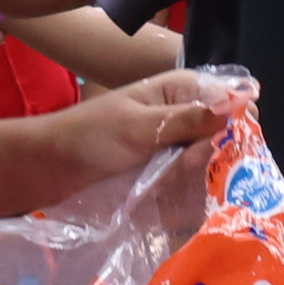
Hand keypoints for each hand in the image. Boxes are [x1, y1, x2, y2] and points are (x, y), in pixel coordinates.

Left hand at [0, 76, 221, 204]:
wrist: (48, 167)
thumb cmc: (90, 139)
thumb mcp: (141, 128)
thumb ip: (188, 120)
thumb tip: (236, 106)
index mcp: (175, 90)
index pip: (225, 98)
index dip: (235, 122)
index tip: (231, 147)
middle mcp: (177, 112)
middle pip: (218, 132)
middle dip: (210, 153)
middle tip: (183, 168)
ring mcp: (167, 141)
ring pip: (203, 157)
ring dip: (193, 173)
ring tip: (168, 181)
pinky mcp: (157, 167)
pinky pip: (184, 175)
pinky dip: (182, 185)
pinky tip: (171, 194)